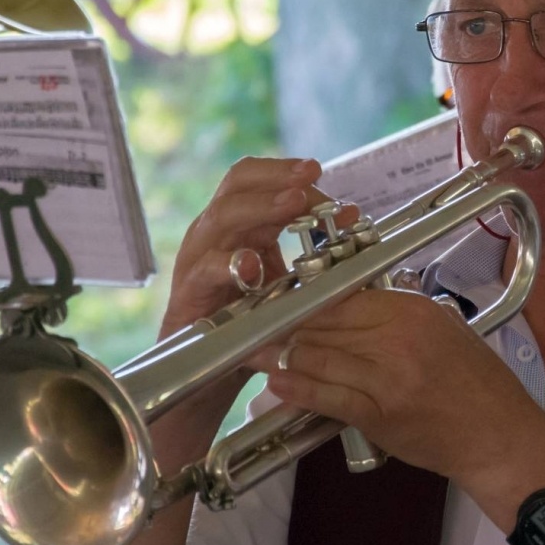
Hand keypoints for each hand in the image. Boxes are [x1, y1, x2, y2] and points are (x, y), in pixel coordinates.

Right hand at [152, 156, 351, 468]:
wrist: (207, 374)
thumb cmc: (248, 321)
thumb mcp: (287, 278)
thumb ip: (315, 246)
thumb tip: (355, 211)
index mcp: (237, 224)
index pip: (254, 178)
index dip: (285, 171)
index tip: (318, 172)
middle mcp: (214, 234)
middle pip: (236, 186)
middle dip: (275, 179)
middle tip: (310, 178)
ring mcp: (197, 262)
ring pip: (220, 219)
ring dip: (259, 209)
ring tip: (293, 205)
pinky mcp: (189, 295)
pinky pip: (204, 272)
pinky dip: (228, 265)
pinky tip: (253, 265)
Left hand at [258, 288, 544, 487]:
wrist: (499, 436)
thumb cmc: (476, 383)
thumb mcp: (444, 329)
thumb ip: (397, 316)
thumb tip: (349, 305)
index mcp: (413, 311)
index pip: (344, 296)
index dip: (307, 299)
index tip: (282, 301)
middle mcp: (398, 337)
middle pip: (325, 323)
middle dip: (285, 324)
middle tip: (253, 325)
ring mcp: (387, 377)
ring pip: (320, 356)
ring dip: (281, 353)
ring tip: (253, 351)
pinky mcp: (379, 414)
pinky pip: (327, 396)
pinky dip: (297, 388)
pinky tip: (275, 382)